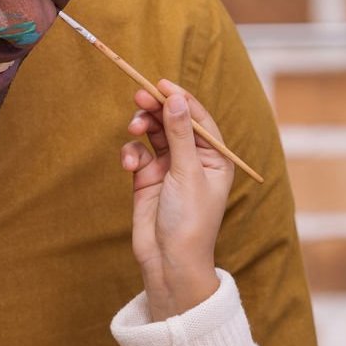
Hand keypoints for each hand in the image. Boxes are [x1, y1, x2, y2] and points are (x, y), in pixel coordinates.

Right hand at [121, 80, 232, 320]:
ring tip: (132, 130)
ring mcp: (169, 169)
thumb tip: (175, 98)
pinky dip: (131, 154)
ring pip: (152, 134)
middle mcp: (193, 160)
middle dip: (156, 109)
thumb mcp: (187, 173)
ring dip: (141, 128)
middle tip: (139, 97)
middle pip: (173, 121)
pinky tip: (129, 165)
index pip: (199, 118)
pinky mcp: (147, 180)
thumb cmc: (189, 221)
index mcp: (215, 158)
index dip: (181, 98)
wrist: (169, 262)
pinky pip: (137, 155)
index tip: (162, 83)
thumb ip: (180, 134)